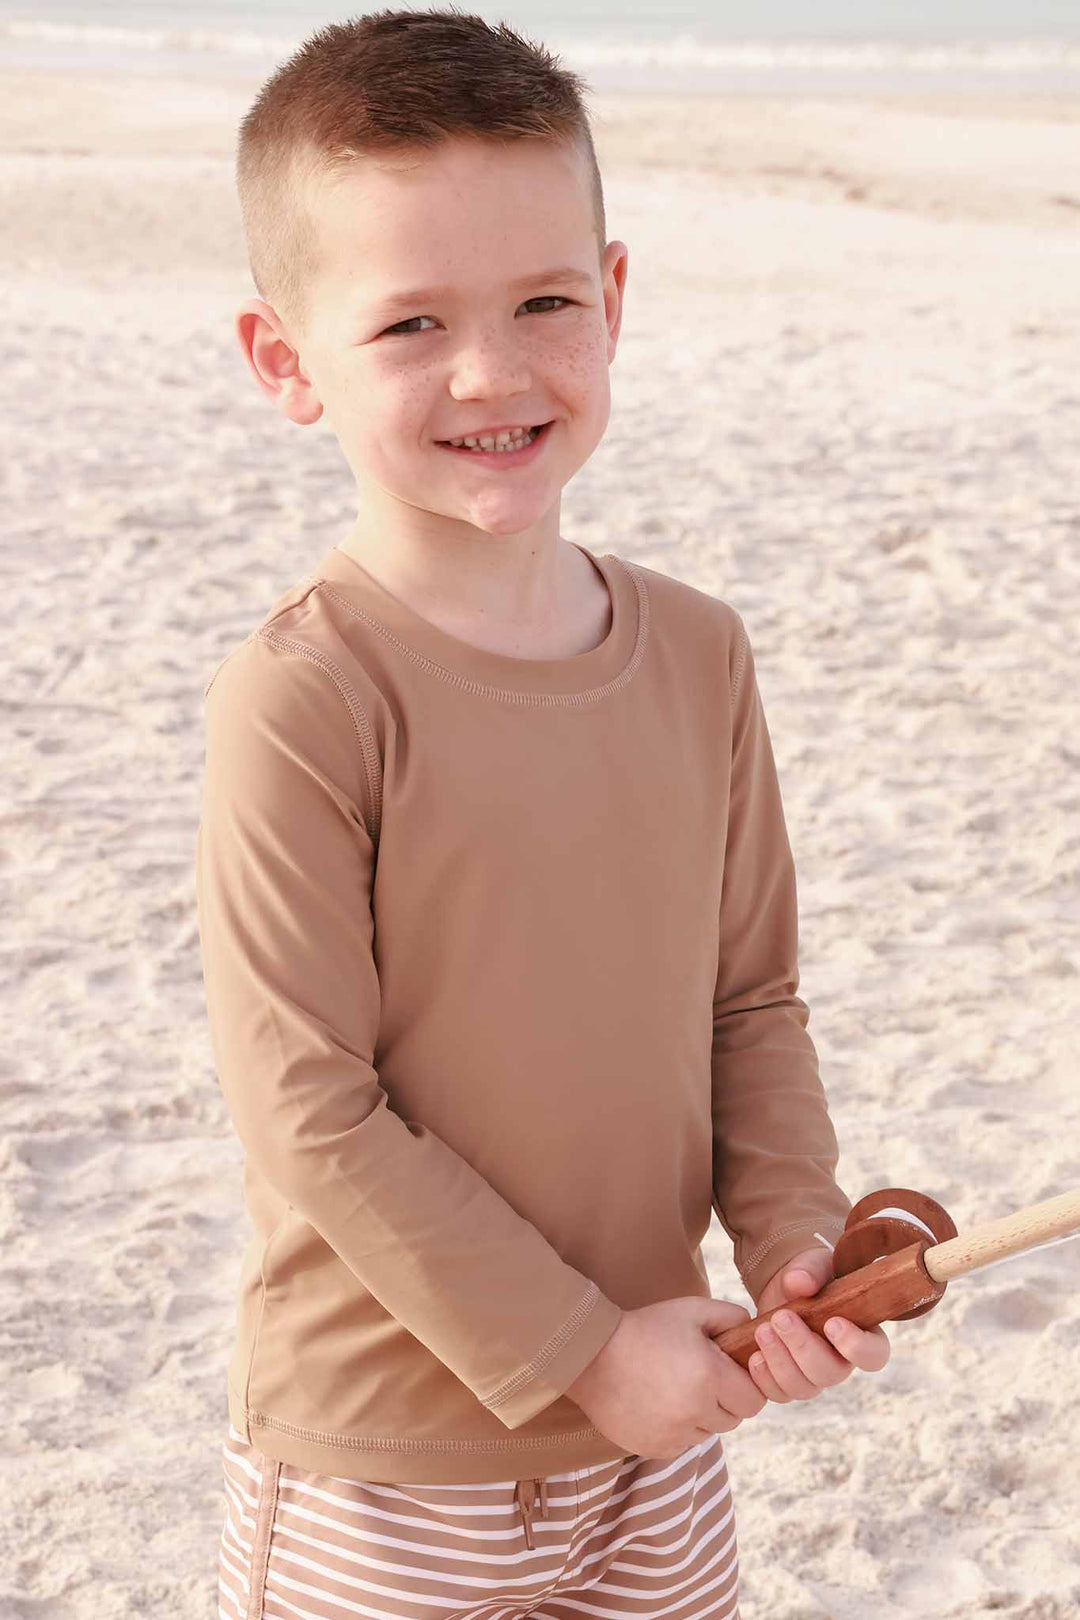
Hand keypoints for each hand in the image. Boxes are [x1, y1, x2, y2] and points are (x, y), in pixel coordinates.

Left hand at [749, 1245, 890, 1402]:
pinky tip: (754, 1356)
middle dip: (803, 1347)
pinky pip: (779, 1394)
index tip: (832, 1323)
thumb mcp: (814, 1265)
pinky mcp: (787, 1381)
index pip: (873, 1355)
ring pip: (804, 1388)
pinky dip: (765, 1379)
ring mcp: (814, 1376)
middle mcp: (842, 1362)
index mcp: (862, 1334)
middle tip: (781, 1317)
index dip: (856, 1346)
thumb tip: (798, 1282)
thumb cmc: (811, 1276)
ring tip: (762, 1330)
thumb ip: (810, 1271)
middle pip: (831, 1374)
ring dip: (780, 1361)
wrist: (785, 1286)